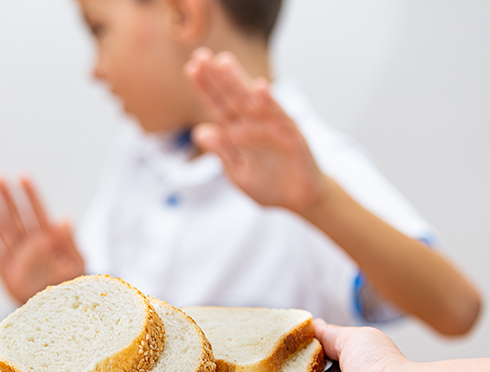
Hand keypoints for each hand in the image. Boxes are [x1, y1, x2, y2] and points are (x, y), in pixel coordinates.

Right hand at [0, 176, 83, 303]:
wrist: (64, 312)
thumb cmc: (72, 284)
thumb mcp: (78, 263)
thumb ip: (70, 243)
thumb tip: (63, 220)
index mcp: (48, 239)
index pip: (37, 213)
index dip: (31, 196)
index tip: (23, 177)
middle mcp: (29, 247)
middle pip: (16, 218)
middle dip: (7, 198)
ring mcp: (16, 261)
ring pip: (3, 234)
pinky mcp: (7, 278)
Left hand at [184, 47, 327, 214]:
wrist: (298, 199)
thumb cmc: (267, 186)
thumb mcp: (238, 173)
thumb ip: (221, 152)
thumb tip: (199, 132)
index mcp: (236, 132)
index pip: (217, 106)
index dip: (205, 88)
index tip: (191, 69)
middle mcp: (252, 124)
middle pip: (232, 97)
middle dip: (217, 77)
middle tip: (201, 55)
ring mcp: (272, 126)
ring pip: (253, 101)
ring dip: (240, 82)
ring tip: (225, 63)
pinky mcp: (291, 134)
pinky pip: (279, 116)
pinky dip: (270, 102)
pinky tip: (260, 88)